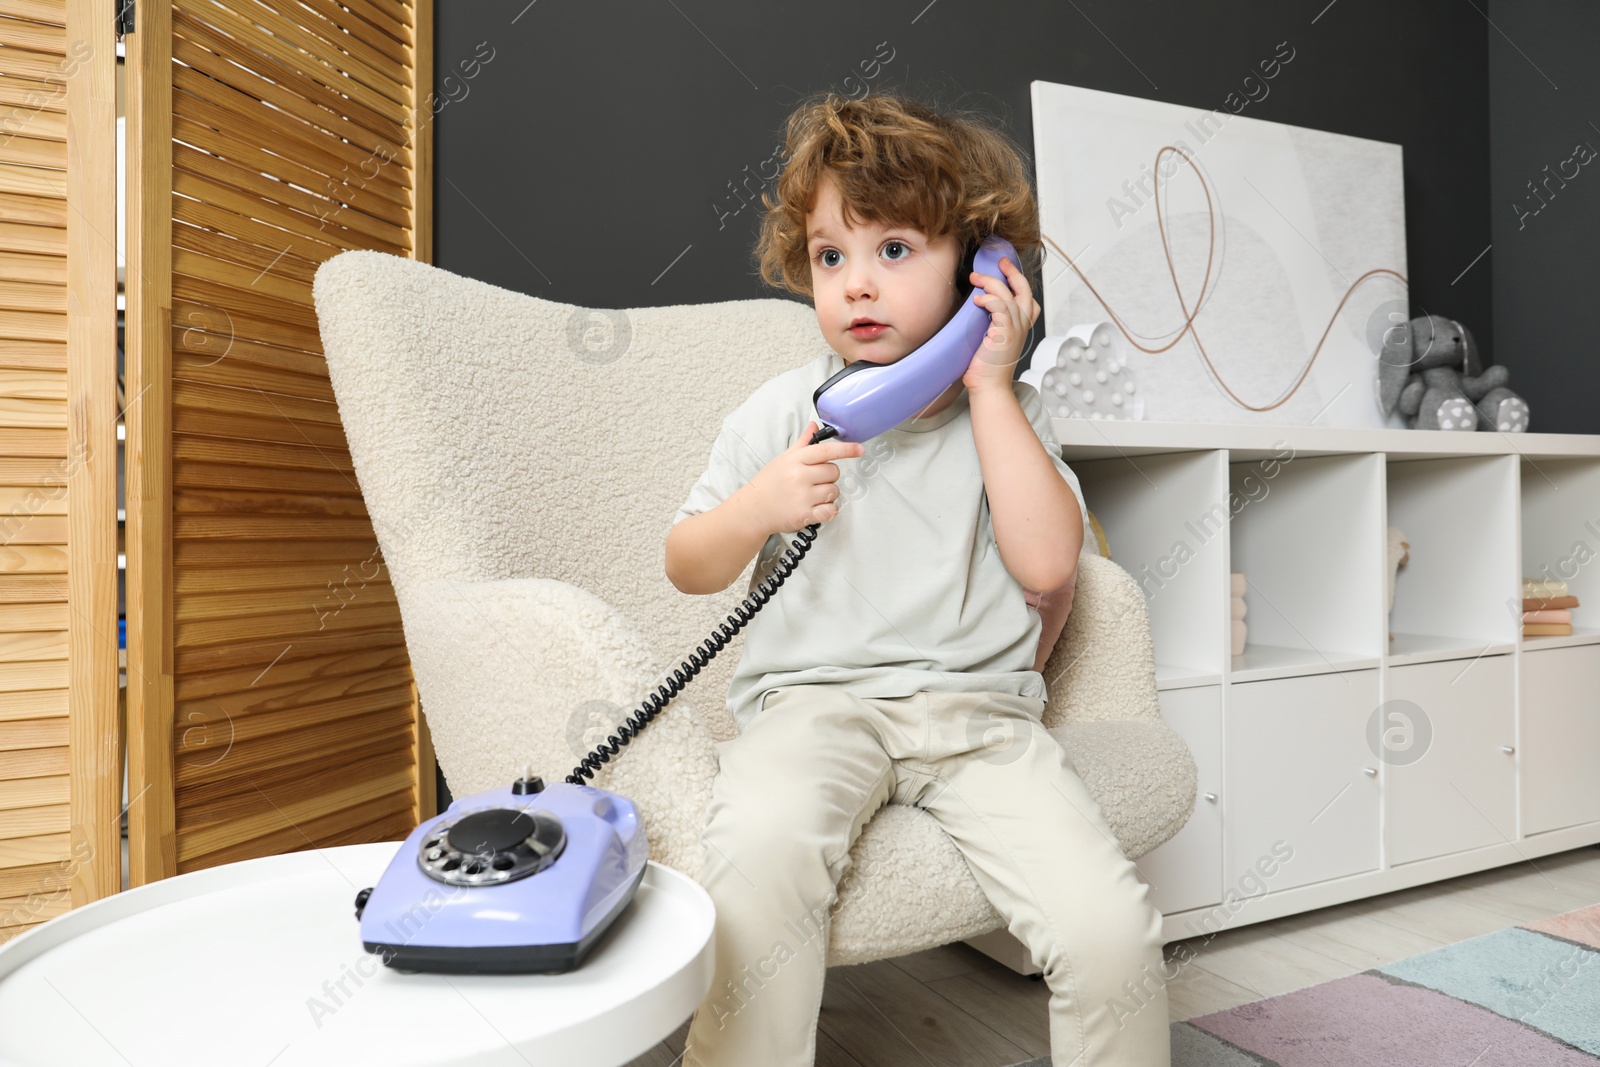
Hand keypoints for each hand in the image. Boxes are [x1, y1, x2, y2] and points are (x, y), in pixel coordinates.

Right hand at [743, 420, 863, 532]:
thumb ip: (803, 443)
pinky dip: (828, 510)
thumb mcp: (783, 459)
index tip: (859, 449)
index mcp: (795, 460)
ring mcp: (802, 496)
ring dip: (828, 494)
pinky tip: (817, 507)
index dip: (846, 449)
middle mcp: (799, 476)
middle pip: (834, 472)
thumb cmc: (769, 483)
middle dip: (828, 477)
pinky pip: (831, 510)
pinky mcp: (805, 514)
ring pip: (834, 491)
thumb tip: (814, 426)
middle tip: (813, 481)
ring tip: (811, 495)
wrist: (753, 509)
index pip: (826, 451)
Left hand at [963, 255, 1039, 394]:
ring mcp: (1015, 329)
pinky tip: (977, 300)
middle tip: (999, 262)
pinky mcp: (1004, 333)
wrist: (988, 386)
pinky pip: (1000, 306)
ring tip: (975, 279)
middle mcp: (1021, 325)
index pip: (1029, 299)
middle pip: (1024, 290)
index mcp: (1021, 327)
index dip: (1019, 282)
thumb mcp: (993, 339)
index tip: (1006, 269)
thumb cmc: (986, 367)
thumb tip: (978, 304)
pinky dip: (989, 299)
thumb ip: (993, 322)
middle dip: (1012, 272)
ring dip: (991, 282)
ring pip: (1007, 294)